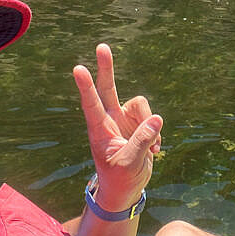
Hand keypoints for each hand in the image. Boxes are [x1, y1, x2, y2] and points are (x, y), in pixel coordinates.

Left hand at [73, 43, 161, 212]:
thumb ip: (142, 141)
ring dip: (150, 124)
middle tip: (101, 46)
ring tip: (152, 148)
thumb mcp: (129, 163)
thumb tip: (157, 119)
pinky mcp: (139, 124)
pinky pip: (153, 118)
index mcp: (99, 130)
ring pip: (141, 105)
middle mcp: (110, 120)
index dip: (86, 87)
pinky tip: (154, 150)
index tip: (78, 69)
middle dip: (106, 68)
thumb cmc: (119, 178)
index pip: (91, 104)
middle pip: (107, 87)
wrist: (126, 189)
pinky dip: (156, 134)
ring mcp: (124, 120)